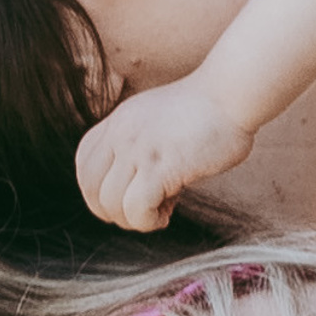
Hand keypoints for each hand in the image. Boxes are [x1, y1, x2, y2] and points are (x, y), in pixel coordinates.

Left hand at [76, 77, 255, 232]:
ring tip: (161, 209)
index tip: (126, 195)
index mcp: (119, 121)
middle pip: (89, 188)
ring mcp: (137, 149)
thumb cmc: (206, 113)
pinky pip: (135, 210)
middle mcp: (121, 133)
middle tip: (142, 210)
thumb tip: (131, 183)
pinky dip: (149, 221)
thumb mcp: (157, 119)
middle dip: (111, 211)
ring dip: (133, 219)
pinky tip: (169, 210)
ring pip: (109, 204)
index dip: (98, 189)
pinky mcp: (159, 167)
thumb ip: (137, 143)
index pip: (83, 162)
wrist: (232, 94)